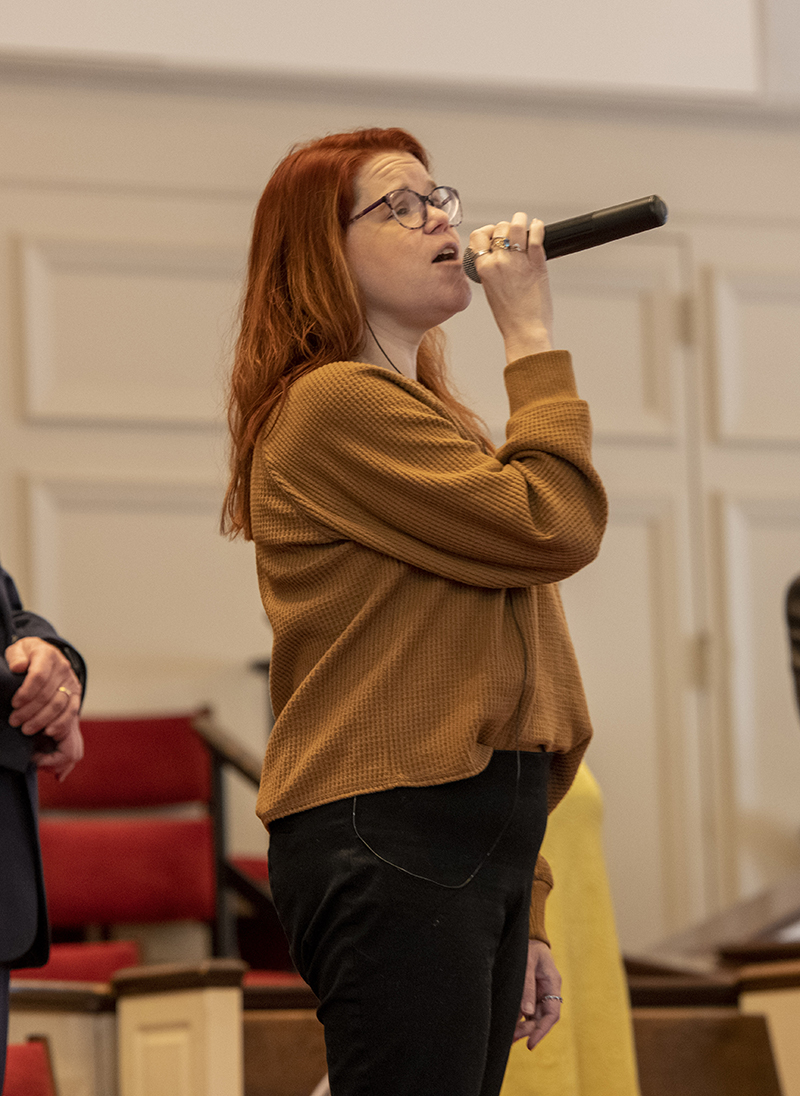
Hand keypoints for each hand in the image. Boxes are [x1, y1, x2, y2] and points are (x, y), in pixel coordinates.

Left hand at [5, 637, 83, 779]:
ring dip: (41, 720)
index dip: (26, 693)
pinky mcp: (76, 693)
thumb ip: (16, 656)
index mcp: (47, 655)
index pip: (38, 676)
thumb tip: (18, 667)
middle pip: (47, 694)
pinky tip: (48, 731)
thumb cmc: (28, 655)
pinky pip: (72, 711)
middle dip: (29, 711)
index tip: (14, 704)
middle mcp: (63, 667)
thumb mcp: (19, 650)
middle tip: (14, 721)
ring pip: (59, 705)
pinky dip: (61, 723)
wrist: (47, 656)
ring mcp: (71, 681)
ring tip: (26, 729)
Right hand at [468, 213, 553, 362]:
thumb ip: (492, 270)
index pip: (477, 236)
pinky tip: (538, 227)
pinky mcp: (537, 263)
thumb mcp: (491, 291)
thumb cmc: (510, 317)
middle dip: (506, 227)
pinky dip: (538, 227)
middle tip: (513, 232)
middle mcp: (499, 262)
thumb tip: (499, 254)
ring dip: (521, 220)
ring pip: (517, 226)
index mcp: (483, 269)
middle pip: (499, 228)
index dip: (486, 230)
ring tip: (525, 222)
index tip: (493, 233)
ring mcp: (518, 261)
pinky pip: (536, 236)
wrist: (525, 331)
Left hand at [513, 939, 561, 1048]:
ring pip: (532, 1017)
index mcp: (552, 983)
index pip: (552, 1014)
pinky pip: (525, 1010)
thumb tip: (526, 1012)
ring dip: (522, 1028)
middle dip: (528, 1031)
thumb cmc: (528, 946)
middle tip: (512, 1038)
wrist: (526, 936)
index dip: (542, 1030)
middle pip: (541, 1018)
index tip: (531, 1043)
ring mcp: (538, 993)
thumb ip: (527, 986)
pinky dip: (518, 1019)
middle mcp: (547, 991)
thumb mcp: (527, 962)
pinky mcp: (529, 992)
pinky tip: (508, 1027)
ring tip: (508, 1038)